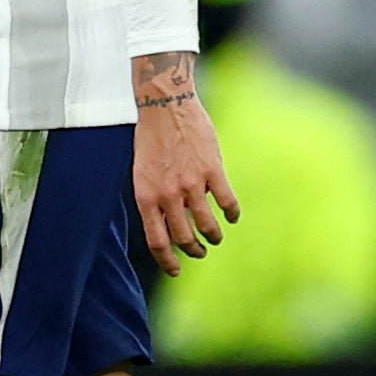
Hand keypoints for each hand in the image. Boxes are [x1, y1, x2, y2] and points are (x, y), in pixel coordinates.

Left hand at [131, 51, 240, 273]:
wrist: (165, 105)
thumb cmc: (152, 138)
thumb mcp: (143, 173)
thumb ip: (155, 200)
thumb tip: (170, 226)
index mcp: (146, 197)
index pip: (157, 242)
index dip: (168, 262)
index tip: (177, 270)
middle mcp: (167, 195)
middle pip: (184, 238)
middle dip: (193, 251)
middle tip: (200, 251)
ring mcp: (191, 184)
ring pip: (207, 225)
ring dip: (213, 236)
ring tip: (215, 237)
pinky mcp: (212, 170)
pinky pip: (227, 202)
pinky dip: (232, 213)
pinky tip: (232, 216)